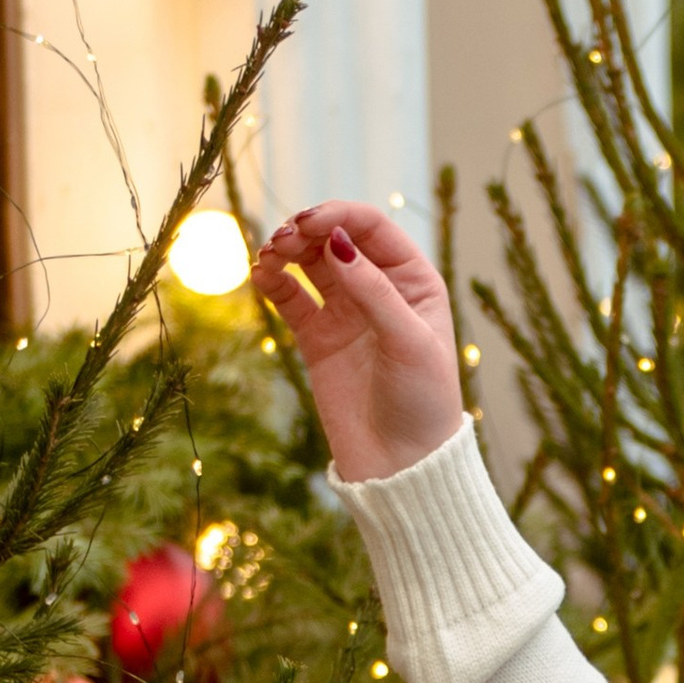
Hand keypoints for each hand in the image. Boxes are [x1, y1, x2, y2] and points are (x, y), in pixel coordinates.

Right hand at [255, 201, 465, 483]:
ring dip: (285, 251)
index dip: (337, 216)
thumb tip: (336, 242)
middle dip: (305, 231)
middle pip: (334, 238)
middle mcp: (379, 289)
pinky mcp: (317, 339)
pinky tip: (260, 276)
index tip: (307, 223)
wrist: (403, 466)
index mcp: (413, 281)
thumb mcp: (408, 341)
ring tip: (267, 257)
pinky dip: (272, 281)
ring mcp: (345, 312)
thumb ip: (373, 291)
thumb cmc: (422, 402)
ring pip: (308, 263)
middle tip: (281, 241)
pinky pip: (289, 297)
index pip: (371, 228)